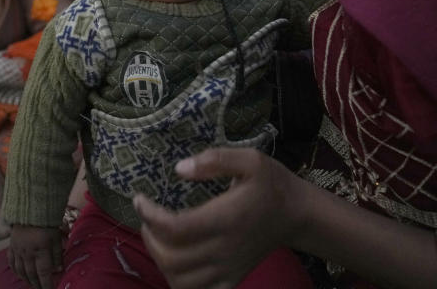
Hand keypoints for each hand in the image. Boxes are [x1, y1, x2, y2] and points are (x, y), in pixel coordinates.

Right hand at [8, 225, 61, 288]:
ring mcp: (18, 249)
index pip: (44, 273)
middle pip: (32, 274)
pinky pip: (11, 262)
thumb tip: (59, 270)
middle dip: (37, 284)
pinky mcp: (11, 245)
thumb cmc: (47, 222)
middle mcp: (28, 252)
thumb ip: (57, 254)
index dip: (47, 284)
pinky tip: (19, 274)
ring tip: (32, 284)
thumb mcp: (56, 237)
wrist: (30, 208)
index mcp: (41, 250)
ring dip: (27, 279)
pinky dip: (15, 270)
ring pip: (21, 270)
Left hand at [133, 148, 299, 288]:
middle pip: (172, 258)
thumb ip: (215, 160)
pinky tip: (175, 259)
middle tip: (148, 218)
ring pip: (180, 281)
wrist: (297, 215)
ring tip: (158, 237)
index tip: (139, 199)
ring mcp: (228, 268)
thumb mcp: (250, 159)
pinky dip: (178, 281)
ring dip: (160, 260)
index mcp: (226, 219)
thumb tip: (179, 169)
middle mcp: (225, 249)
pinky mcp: (231, 279)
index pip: (176, 228)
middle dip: (150, 237)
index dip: (150, 216)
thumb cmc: (271, 184)